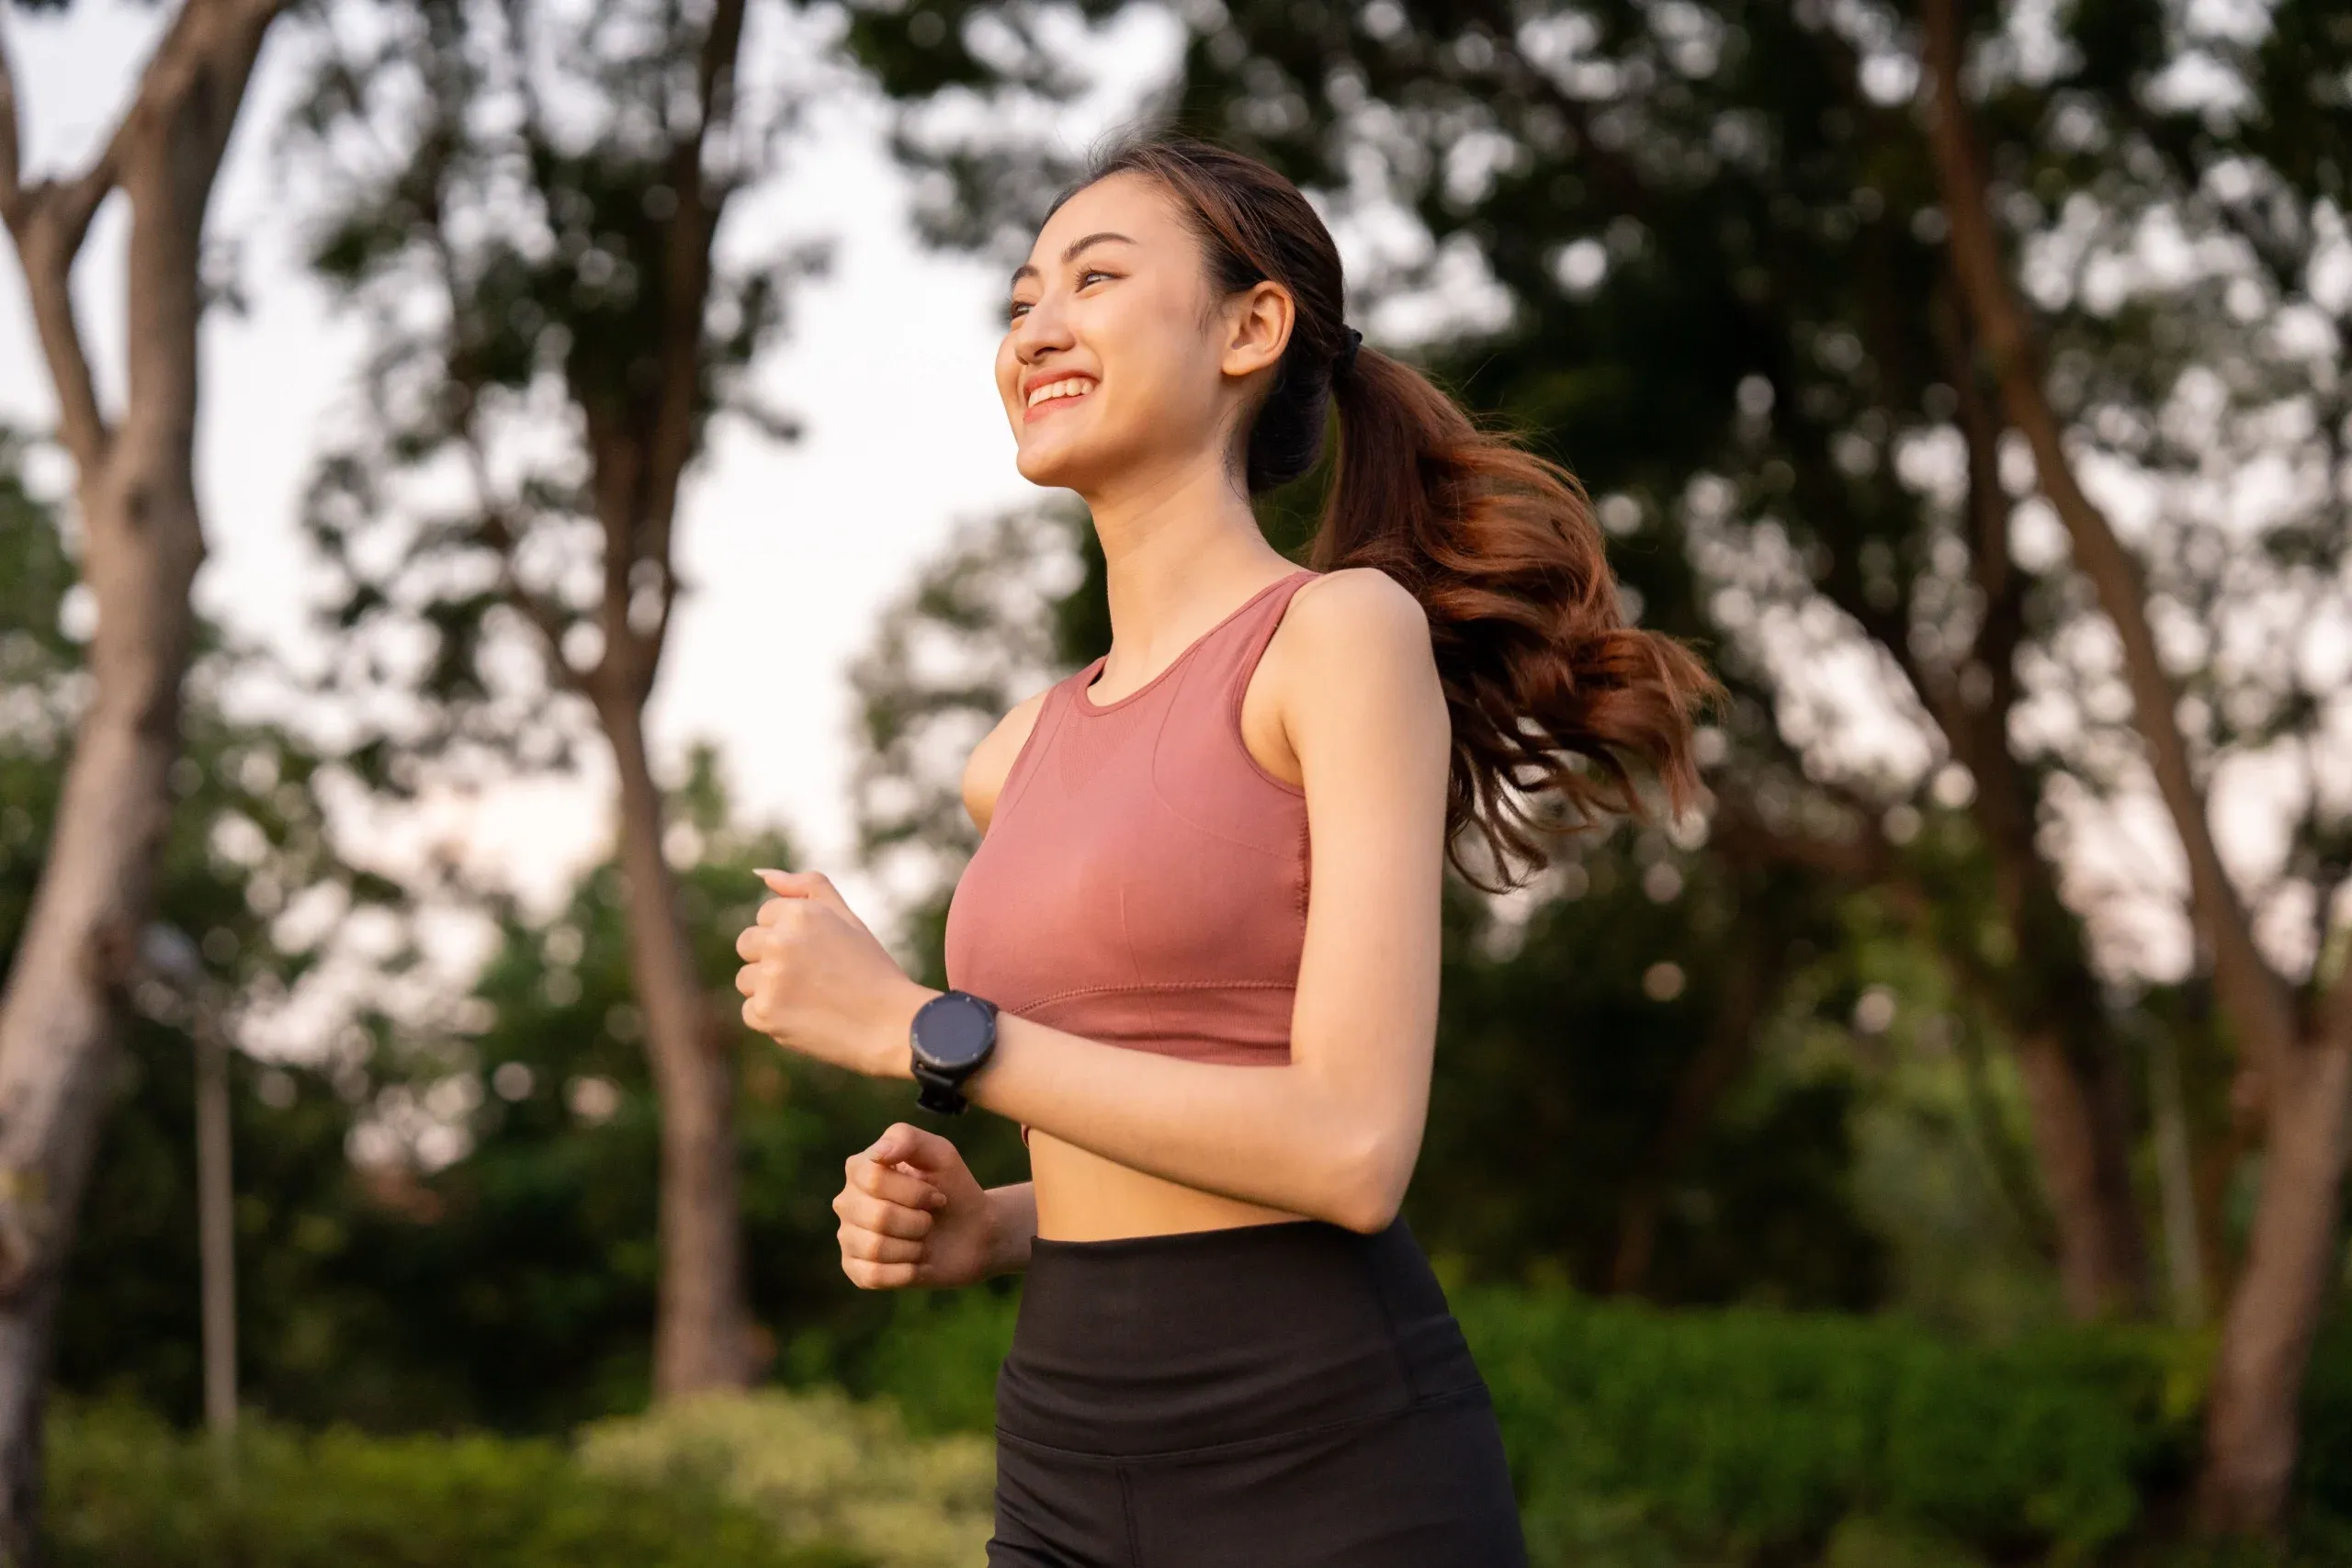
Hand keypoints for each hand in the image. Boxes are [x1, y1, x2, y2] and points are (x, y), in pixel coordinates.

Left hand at [734, 868, 928, 1077]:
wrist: (890, 1025)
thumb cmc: (871, 969)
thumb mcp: (847, 918)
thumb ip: (807, 887)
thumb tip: (761, 874)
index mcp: (800, 914)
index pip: (765, 916)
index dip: (791, 936)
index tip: (817, 952)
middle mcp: (780, 942)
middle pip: (747, 944)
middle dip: (770, 958)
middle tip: (811, 976)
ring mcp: (770, 979)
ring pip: (746, 979)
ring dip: (769, 989)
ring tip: (810, 998)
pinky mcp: (764, 1013)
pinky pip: (750, 1011)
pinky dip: (773, 1017)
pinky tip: (806, 1018)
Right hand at [834, 1122, 997, 1289]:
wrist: (972, 1233)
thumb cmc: (952, 1188)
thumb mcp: (940, 1154)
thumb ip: (908, 1139)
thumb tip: (878, 1153)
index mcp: (859, 1169)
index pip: (873, 1179)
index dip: (914, 1192)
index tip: (936, 1195)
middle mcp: (846, 1201)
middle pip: (878, 1217)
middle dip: (918, 1221)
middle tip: (930, 1219)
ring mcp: (848, 1236)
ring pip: (876, 1248)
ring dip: (914, 1247)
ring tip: (922, 1240)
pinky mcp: (855, 1269)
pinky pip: (873, 1275)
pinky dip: (905, 1271)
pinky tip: (915, 1262)